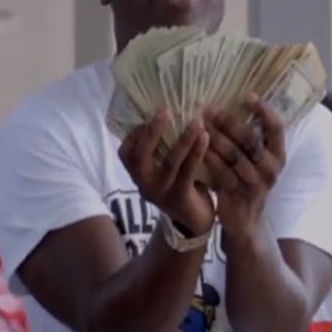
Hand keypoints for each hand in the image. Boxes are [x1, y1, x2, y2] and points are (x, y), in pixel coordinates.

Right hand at [118, 109, 214, 235]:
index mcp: (136, 173)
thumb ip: (159, 148)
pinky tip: (205, 138)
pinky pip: (188, 171)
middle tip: (166, 111)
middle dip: (151, 132)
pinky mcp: (180, 197)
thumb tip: (166, 112)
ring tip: (197, 121)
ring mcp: (160, 191)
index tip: (155, 113)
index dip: (137, 131)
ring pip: (168, 162)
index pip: (126, 151)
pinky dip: (196, 152)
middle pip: (139, 156)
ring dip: (183, 139)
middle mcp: (143, 183)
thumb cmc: (177, 183)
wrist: (193, 220)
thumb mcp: (162, 167)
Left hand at [204, 94, 287, 229]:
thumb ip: (250, 139)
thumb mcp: (256, 161)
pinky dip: (208, 158)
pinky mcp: (238, 194)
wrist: (245, 221)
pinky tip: (195, 147)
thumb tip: (232, 104)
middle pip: (250, 140)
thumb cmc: (247, 182)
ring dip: (215, 138)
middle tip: (209, 109)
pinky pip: (221, 172)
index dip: (264, 111)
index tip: (248, 95)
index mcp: (279, 155)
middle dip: (229, 122)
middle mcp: (271, 168)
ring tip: (198, 123)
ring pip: (234, 155)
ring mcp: (256, 183)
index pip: (277, 128)